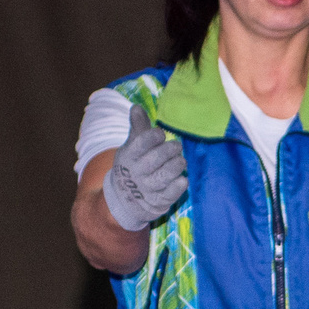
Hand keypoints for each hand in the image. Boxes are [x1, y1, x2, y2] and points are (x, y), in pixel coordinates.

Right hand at [100, 105, 186, 232]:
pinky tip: (183, 179)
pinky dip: (177, 187)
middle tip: (177, 146)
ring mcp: (146, 189)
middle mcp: (136, 173)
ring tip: (181, 160)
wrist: (126, 198)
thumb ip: (138, 127)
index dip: (153, 137)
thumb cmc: (134, 165)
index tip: (161, 134)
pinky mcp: (157, 202)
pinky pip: (169, 194)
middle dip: (169, 150)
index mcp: (128, 156)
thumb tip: (136, 107)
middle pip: (154, 159)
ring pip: (163, 177)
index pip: (140, 144)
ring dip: (175, 166)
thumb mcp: (132, 146)